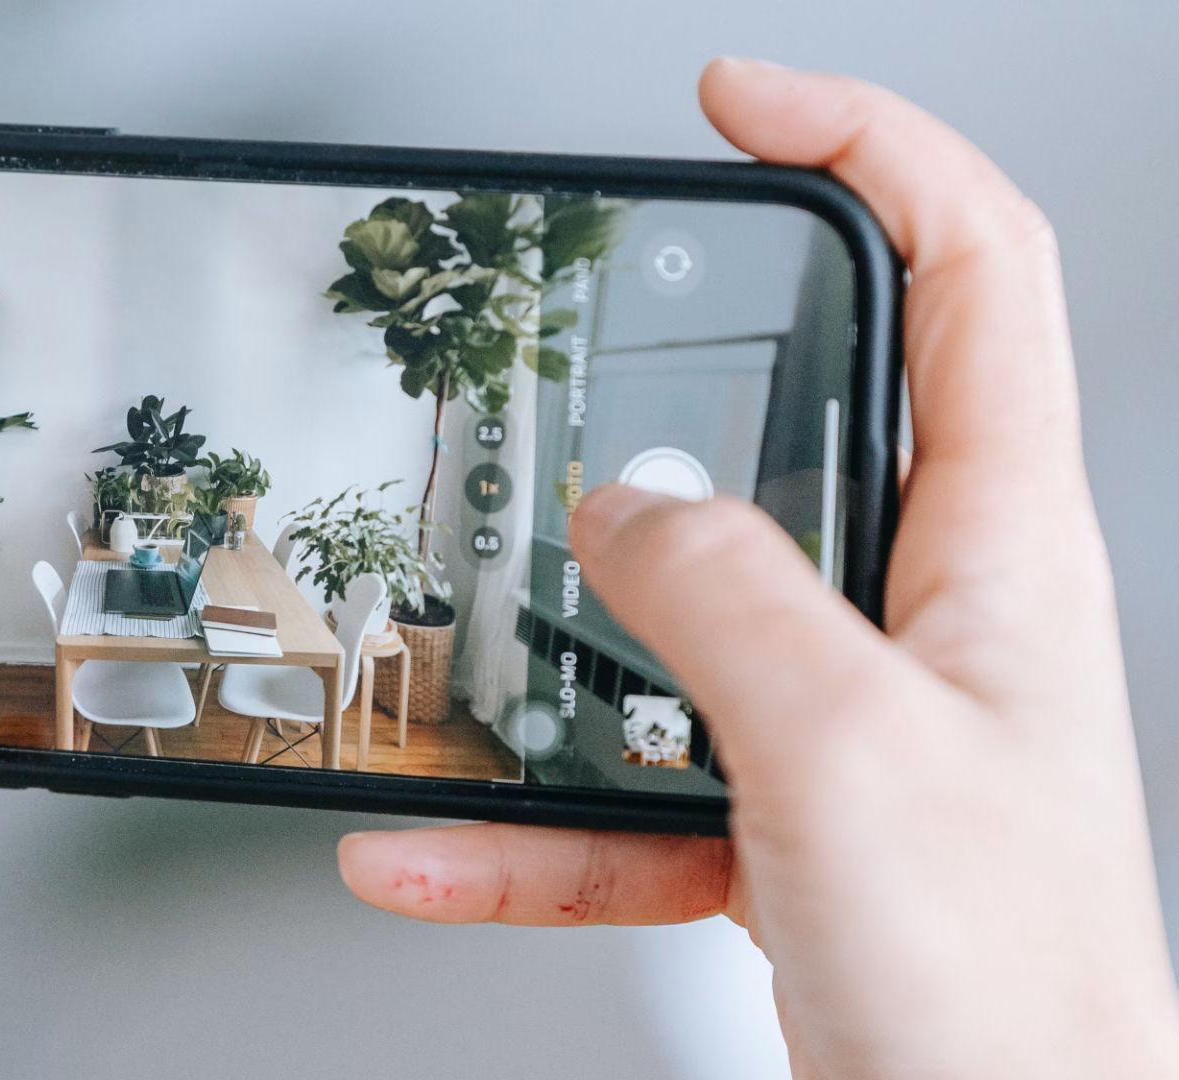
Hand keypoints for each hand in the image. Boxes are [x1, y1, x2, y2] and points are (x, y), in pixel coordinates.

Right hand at [338, 59, 1178, 1078]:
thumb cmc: (1006, 1003)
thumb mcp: (846, 750)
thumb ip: (723, 600)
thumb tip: (624, 512)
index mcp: (998, 550)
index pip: (973, 267)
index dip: (868, 146)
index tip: (745, 105)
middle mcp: (931, 617)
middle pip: (812, 419)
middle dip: (690, 371)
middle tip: (585, 333)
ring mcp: (849, 722)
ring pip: (684, 619)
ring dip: (564, 631)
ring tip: (471, 633)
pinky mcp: (782, 822)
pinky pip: (627, 787)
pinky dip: (524, 820)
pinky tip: (431, 841)